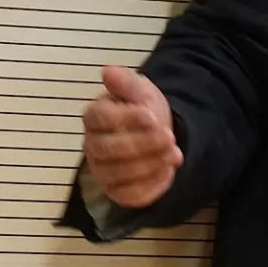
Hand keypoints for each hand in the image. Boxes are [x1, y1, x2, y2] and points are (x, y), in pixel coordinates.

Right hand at [81, 65, 181, 207]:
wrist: (158, 133)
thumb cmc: (144, 109)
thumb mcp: (141, 90)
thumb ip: (127, 82)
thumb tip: (108, 71)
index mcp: (95, 117)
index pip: (101, 119)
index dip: (126, 119)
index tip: (152, 116)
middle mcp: (93, 146)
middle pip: (107, 150)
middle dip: (141, 144)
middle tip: (169, 137)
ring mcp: (102, 171)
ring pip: (118, 174)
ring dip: (148, 165)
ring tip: (174, 154)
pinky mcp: (117, 191)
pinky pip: (129, 196)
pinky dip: (150, 186)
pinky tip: (168, 172)